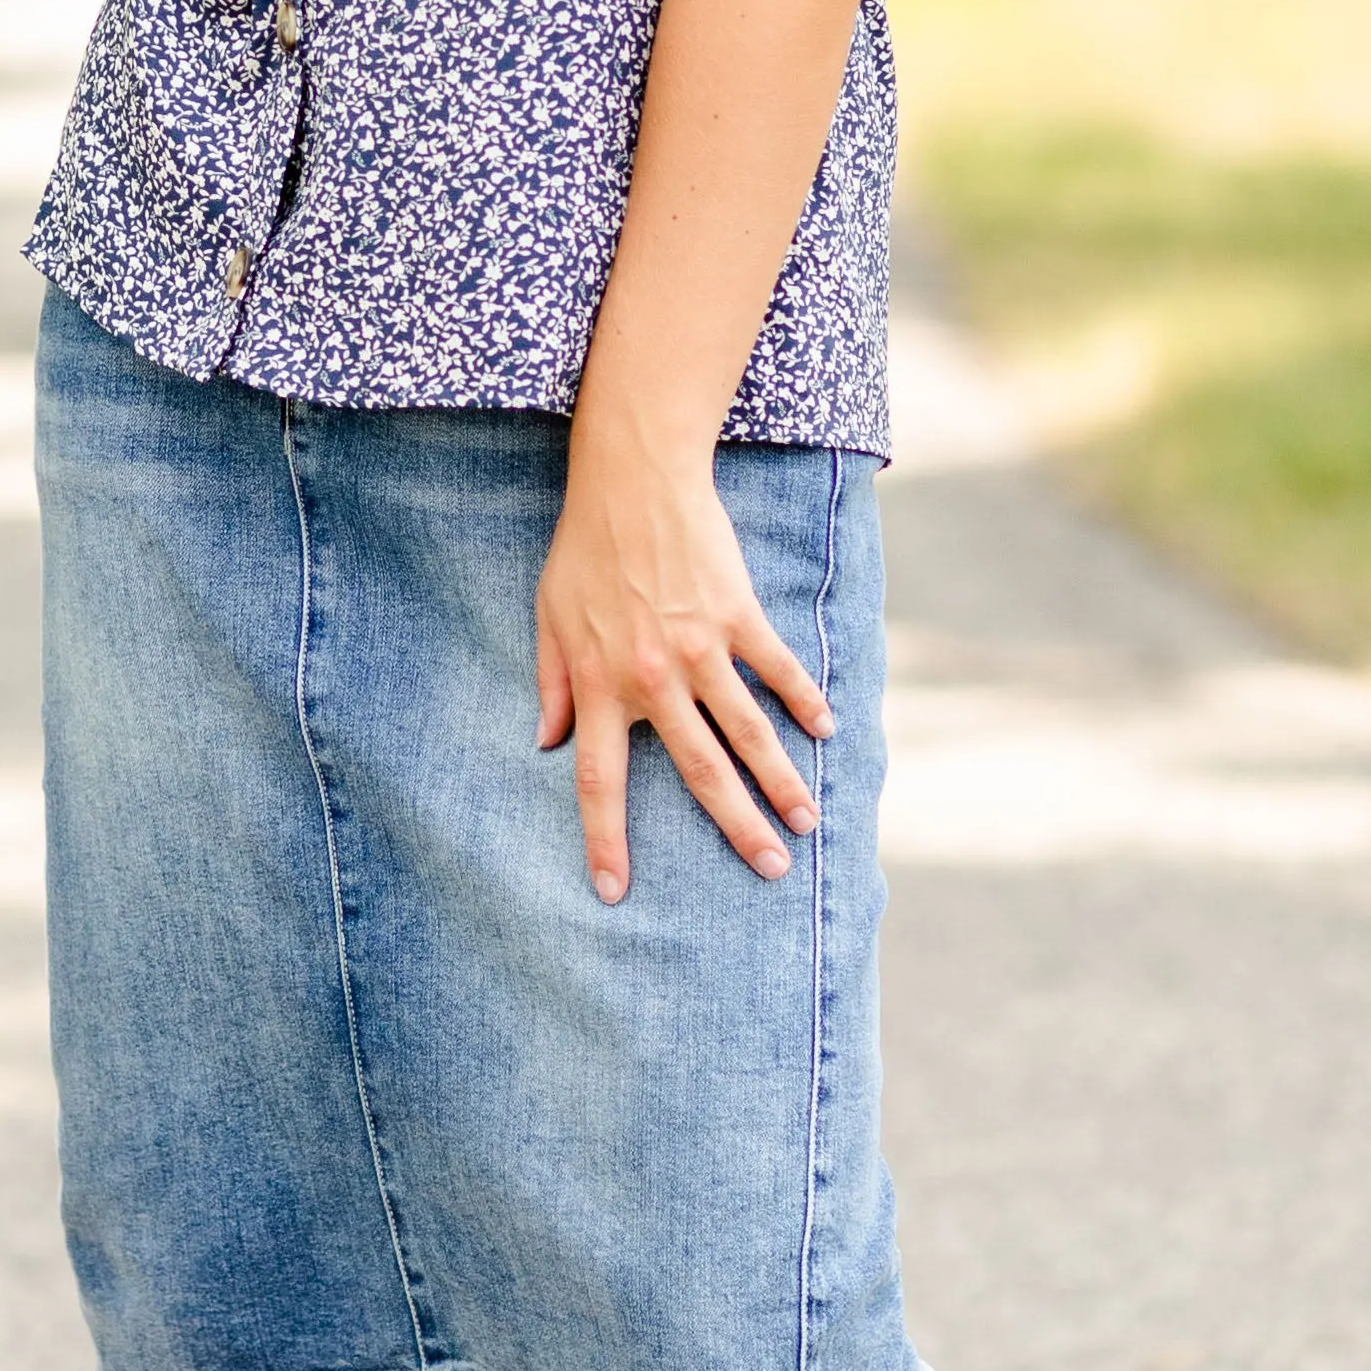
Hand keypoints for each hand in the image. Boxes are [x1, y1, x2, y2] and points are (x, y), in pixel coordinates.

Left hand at [535, 421, 829, 903]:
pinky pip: (776, 669)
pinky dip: (804, 701)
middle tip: (771, 869)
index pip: (599, 782)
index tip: (615, 892)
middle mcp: (653, 678)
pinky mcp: (737, 615)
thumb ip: (551, 684)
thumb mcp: (548, 617)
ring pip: (748, 732)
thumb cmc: (584, 548)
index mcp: (599, 686)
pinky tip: (826, 731)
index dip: (605, 841)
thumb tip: (544, 742)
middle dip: (737, 827)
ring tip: (807, 821)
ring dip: (781, 782)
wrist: (634, 479)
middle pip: (700, 772)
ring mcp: (701, 648)